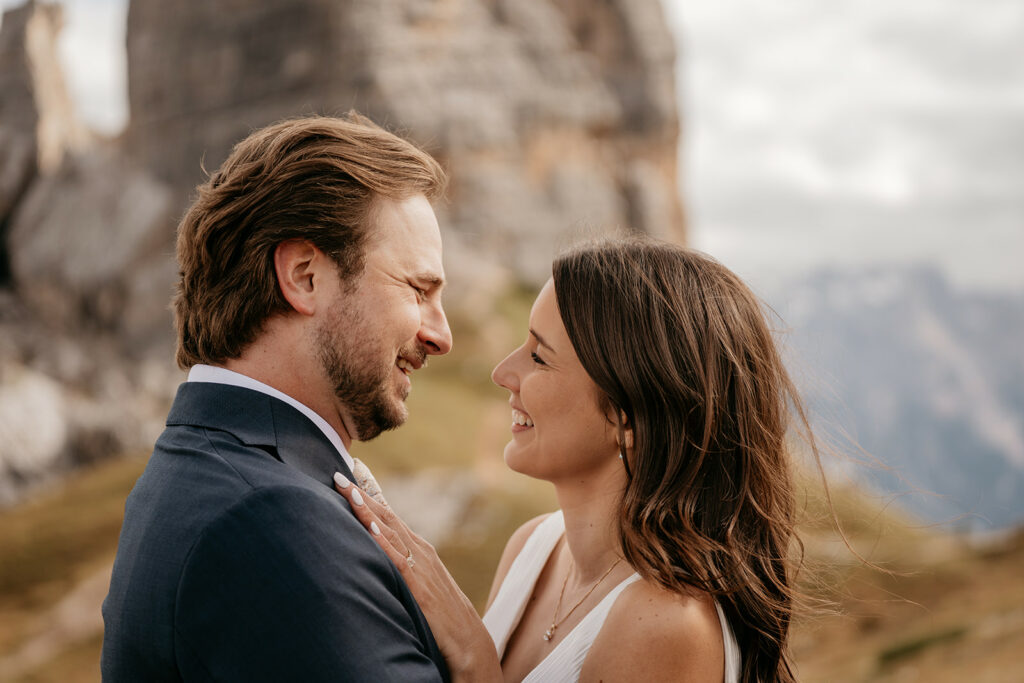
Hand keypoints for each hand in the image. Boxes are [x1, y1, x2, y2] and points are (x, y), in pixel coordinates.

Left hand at [333, 472, 501, 682]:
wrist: (470, 642)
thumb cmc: (443, 616)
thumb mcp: (419, 585)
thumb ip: (400, 569)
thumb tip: (375, 556)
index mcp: (417, 549)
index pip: (389, 513)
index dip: (370, 491)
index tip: (352, 469)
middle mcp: (419, 550)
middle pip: (385, 515)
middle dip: (361, 493)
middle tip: (338, 472)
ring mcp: (420, 566)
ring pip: (389, 530)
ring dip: (366, 508)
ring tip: (347, 489)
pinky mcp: (420, 586)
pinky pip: (397, 560)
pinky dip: (383, 541)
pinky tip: (370, 527)